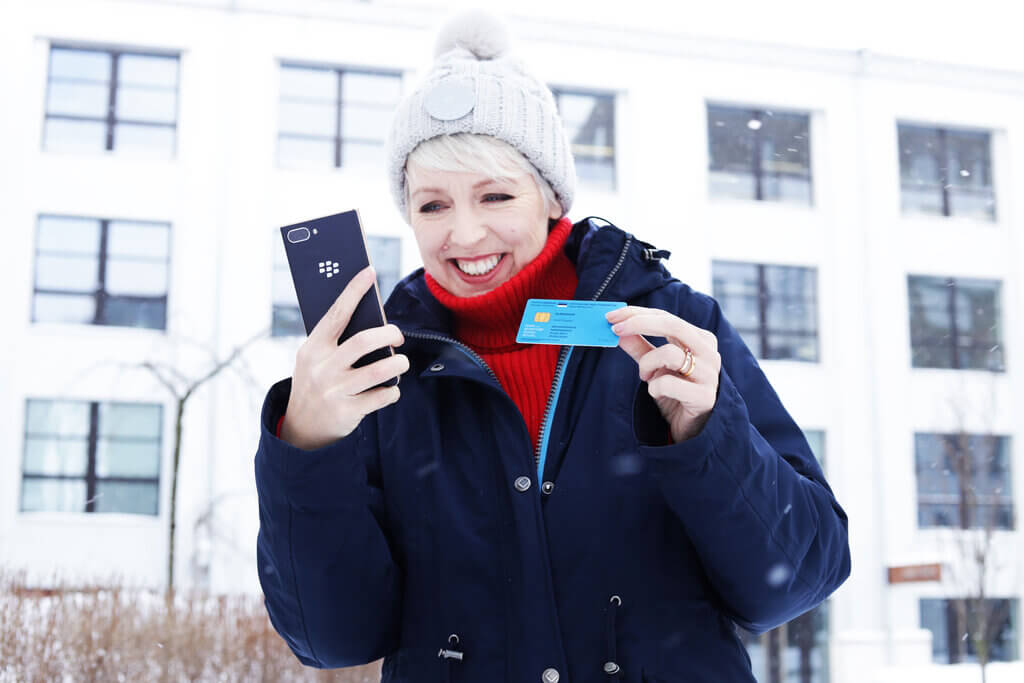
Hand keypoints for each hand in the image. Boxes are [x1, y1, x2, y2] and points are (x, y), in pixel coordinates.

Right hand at [280, 266, 409, 449]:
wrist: (301, 428)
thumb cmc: (316, 382)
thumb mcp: (314, 359)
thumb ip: (336, 341)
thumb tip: (372, 318)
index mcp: (313, 348)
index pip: (336, 314)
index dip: (354, 291)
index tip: (369, 272)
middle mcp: (323, 368)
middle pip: (364, 341)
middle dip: (389, 334)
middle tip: (398, 337)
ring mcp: (335, 391)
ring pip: (379, 370)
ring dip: (398, 364)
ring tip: (401, 362)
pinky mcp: (348, 412)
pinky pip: (383, 395)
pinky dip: (392, 390)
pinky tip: (390, 388)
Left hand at [607, 306, 720, 442]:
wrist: (693, 428)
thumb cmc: (675, 392)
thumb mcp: (654, 367)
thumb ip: (640, 348)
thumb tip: (619, 330)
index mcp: (699, 338)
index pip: (666, 316)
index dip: (637, 314)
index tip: (612, 316)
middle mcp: (708, 352)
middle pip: (673, 324)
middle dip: (639, 323)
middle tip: (615, 329)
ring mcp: (709, 374)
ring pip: (669, 354)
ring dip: (646, 365)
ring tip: (646, 378)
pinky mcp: (704, 397)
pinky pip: (668, 383)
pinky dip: (654, 388)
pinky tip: (659, 394)